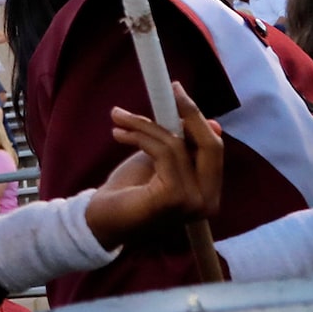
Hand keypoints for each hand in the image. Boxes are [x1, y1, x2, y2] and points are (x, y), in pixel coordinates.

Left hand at [89, 86, 225, 247]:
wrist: (97, 221)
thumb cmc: (127, 192)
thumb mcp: (158, 161)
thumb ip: (183, 145)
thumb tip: (212, 123)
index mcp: (208, 194)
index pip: (215, 149)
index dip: (199, 119)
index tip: (178, 92)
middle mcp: (208, 202)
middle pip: (210, 145)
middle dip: (189, 112)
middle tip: (169, 90)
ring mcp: (194, 203)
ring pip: (178, 144)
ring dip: (145, 124)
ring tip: (119, 118)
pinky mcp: (175, 198)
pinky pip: (163, 152)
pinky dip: (140, 136)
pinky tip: (119, 134)